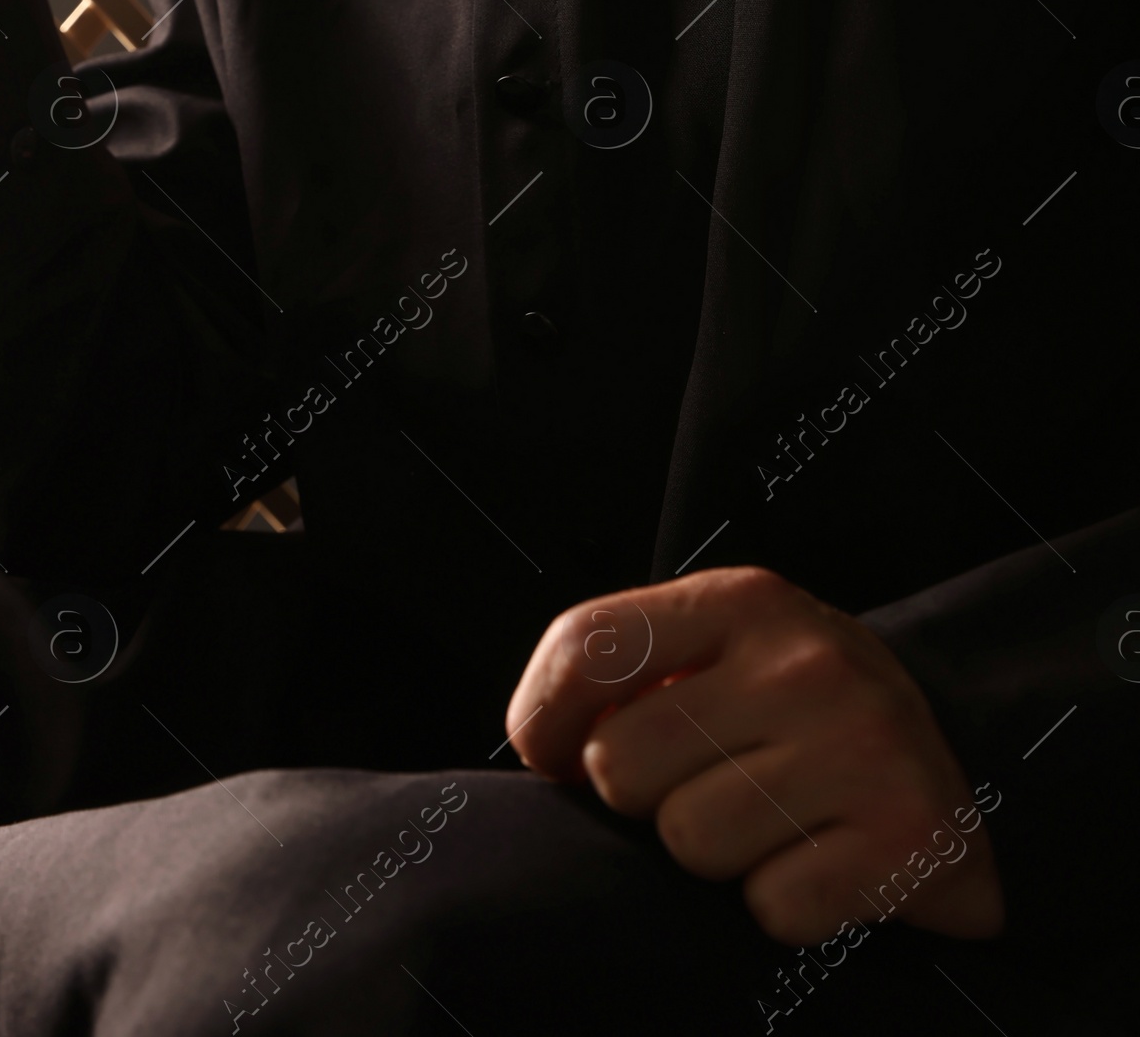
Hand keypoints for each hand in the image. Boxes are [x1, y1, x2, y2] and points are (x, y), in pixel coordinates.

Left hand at [506, 565, 1004, 945]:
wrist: (967, 760)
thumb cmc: (799, 712)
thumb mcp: (723, 652)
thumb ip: (633, 673)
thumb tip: (539, 744)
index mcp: (744, 599)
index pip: (587, 645)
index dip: (542, 718)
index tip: (552, 757)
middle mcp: (805, 660)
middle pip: (620, 765)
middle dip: (644, 797)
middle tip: (707, 785)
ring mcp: (861, 745)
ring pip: (690, 843)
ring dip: (719, 855)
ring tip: (775, 822)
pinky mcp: (908, 838)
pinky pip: (771, 907)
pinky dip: (785, 905)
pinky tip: (823, 862)